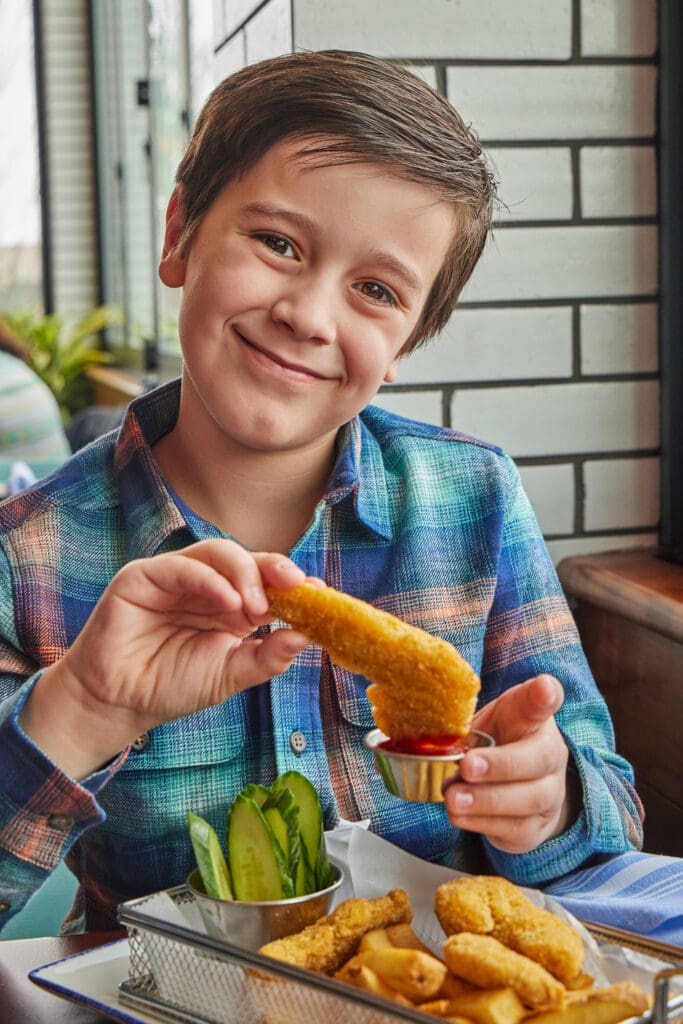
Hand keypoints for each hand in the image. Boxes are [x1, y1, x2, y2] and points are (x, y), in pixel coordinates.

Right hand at [20, 539, 309, 776]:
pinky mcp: (143, 576)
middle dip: (275, 570)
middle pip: (247, 560)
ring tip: (257, 606)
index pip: (266, 582)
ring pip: (218, 553)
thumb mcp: (230, 674)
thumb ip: (266, 656)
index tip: (320, 592)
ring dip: (245, 573)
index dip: (293, 584)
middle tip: (296, 587)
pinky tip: (228, 601)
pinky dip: (209, 579)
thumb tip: (307, 637)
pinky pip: (181, 566)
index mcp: (231, 605)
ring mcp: (175, 576)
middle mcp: (206, 584)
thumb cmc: (172, 686)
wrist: (118, 704)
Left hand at [443, 675, 575, 852]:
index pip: (543, 700)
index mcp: (532, 718)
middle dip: (501, 764)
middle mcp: (550, 752)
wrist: (516, 788)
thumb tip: (427, 733)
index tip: (543, 688)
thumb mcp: (481, 725)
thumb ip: (463, 724)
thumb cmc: (493, 746)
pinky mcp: (538, 825)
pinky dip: (484, 822)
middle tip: (468, 766)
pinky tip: (460, 816)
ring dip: (487, 800)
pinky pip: (516, 828)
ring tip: (454, 798)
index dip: (544, 694)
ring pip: (530, 798)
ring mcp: (550, 791)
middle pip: (540, 758)